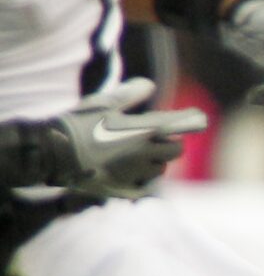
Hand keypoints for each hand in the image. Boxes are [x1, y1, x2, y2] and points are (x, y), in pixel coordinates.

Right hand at [44, 79, 206, 198]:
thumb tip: (150, 85)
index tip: (198, 118)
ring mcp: (135, 175)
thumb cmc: (79, 123)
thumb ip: (130, 93)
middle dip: (171, 144)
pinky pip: (144, 187)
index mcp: (144, 131)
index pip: (180, 126)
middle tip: (158, 139)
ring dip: (156, 162)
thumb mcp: (103, 103)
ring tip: (140, 154)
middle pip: (176, 150)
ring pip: (160, 169)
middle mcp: (146, 155)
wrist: (53, 152)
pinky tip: (130, 173)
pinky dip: (142, 180)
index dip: (190, 121)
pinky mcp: (124, 190)